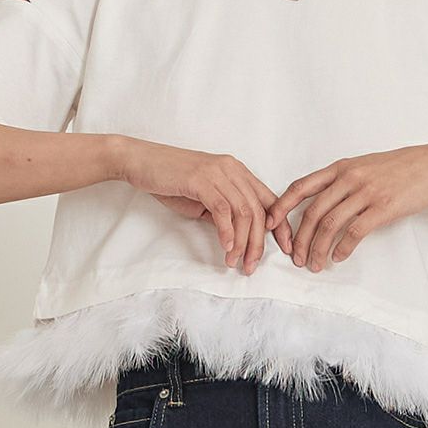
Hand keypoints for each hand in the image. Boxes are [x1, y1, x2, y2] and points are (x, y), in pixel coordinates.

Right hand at [116, 136, 292, 275]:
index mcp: (237, 171)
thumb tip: (238, 235)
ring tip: (236, 262)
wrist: (140, 162)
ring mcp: (217, 172)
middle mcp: (232, 169)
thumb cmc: (170, 180)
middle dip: (260, 242)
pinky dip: (227, 232)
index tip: (287, 248)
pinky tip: (225, 247)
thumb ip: (223, 211)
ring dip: (243, 242)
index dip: (281, 225)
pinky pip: (223, 209)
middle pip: (259, 210)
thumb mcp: (203, 198)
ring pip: (244, 211)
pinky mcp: (201, 179)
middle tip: (253, 266)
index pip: (269, 200)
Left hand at [265, 143, 427, 272]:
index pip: (301, 186)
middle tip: (295, 257)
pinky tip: (339, 257)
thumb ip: (342, 180)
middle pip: (312, 211)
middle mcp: (348, 178)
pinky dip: (343, 248)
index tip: (270, 223)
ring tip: (314, 264)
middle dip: (299, 238)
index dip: (282, 206)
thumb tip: (320, 201)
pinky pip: (354, 232)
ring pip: (330, 224)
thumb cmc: (399, 168)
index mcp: (341, 167)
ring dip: (318, 248)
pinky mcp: (382, 208)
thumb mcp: (364, 165)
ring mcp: (365, 192)